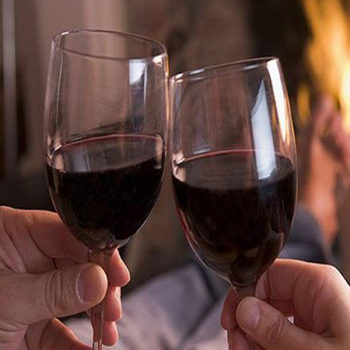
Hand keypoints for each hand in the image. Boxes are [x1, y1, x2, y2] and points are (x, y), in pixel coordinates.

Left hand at [0, 206, 129, 348]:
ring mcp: (31, 288)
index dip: (96, 250)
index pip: (67, 232)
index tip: (116, 273)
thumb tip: (98, 280)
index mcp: (14, 234)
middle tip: (112, 307)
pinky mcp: (31, 318)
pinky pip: (60, 325)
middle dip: (100, 287)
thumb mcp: (5, 300)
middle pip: (78, 263)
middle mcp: (26, 257)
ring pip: (75, 293)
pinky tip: (91, 348)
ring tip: (108, 330)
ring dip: (95, 314)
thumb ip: (52, 289)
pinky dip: (77, 340)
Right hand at [221, 259, 349, 349]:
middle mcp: (312, 293)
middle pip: (264, 295)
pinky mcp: (312, 330)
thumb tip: (244, 309)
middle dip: (247, 321)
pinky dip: (266, 344)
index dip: (245, 294)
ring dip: (253, 336)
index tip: (233, 320)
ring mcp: (311, 312)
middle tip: (238, 346)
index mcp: (317, 284)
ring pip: (268, 315)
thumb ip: (278, 331)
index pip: (267, 273)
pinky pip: (280, 331)